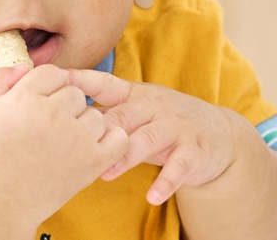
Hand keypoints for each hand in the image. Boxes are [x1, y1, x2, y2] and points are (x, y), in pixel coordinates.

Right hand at [0, 65, 127, 224]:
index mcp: (25, 97)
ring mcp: (76, 138)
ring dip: (83, 125)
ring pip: (95, 114)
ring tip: (63, 142)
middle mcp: (54, 113)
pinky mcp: (93, 161)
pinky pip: (118, 138)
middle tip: (47, 128)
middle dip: (63, 105)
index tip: (38, 104)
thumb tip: (25, 66)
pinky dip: (108, 141)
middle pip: (75, 92)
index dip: (46, 86)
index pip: (53, 73)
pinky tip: (88, 148)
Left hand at [67, 69, 240, 205]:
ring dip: (125, 157)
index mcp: (134, 94)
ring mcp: (174, 127)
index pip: (104, 83)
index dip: (81, 80)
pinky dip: (166, 183)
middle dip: (98, 129)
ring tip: (106, 174)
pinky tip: (153, 196)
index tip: (58, 79)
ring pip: (146, 139)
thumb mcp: (135, 111)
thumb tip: (58, 114)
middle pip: (122, 115)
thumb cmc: (161, 123)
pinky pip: (178, 167)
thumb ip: (104, 113)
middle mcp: (153, 106)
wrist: (218, 134)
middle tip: (72, 144)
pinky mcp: (193, 150)